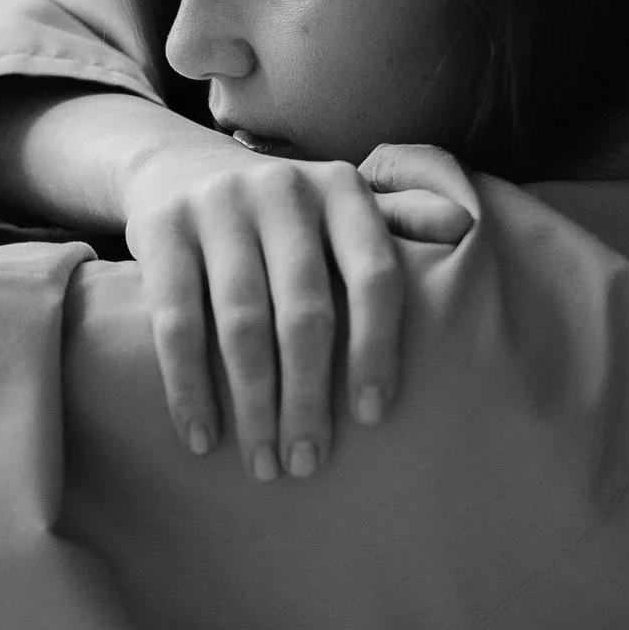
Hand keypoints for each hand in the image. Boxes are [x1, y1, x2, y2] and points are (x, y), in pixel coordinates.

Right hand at [122, 140, 472, 480]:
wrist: (176, 165)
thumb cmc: (283, 211)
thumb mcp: (340, 204)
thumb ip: (398, 219)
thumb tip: (466, 227)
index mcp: (341, 189)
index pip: (373, 275)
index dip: (377, 348)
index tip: (371, 416)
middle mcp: (283, 189)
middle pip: (305, 311)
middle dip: (308, 397)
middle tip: (308, 462)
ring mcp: (217, 206)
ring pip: (241, 324)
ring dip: (254, 405)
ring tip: (264, 464)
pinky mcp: (162, 229)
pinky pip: (177, 322)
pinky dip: (189, 387)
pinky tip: (202, 437)